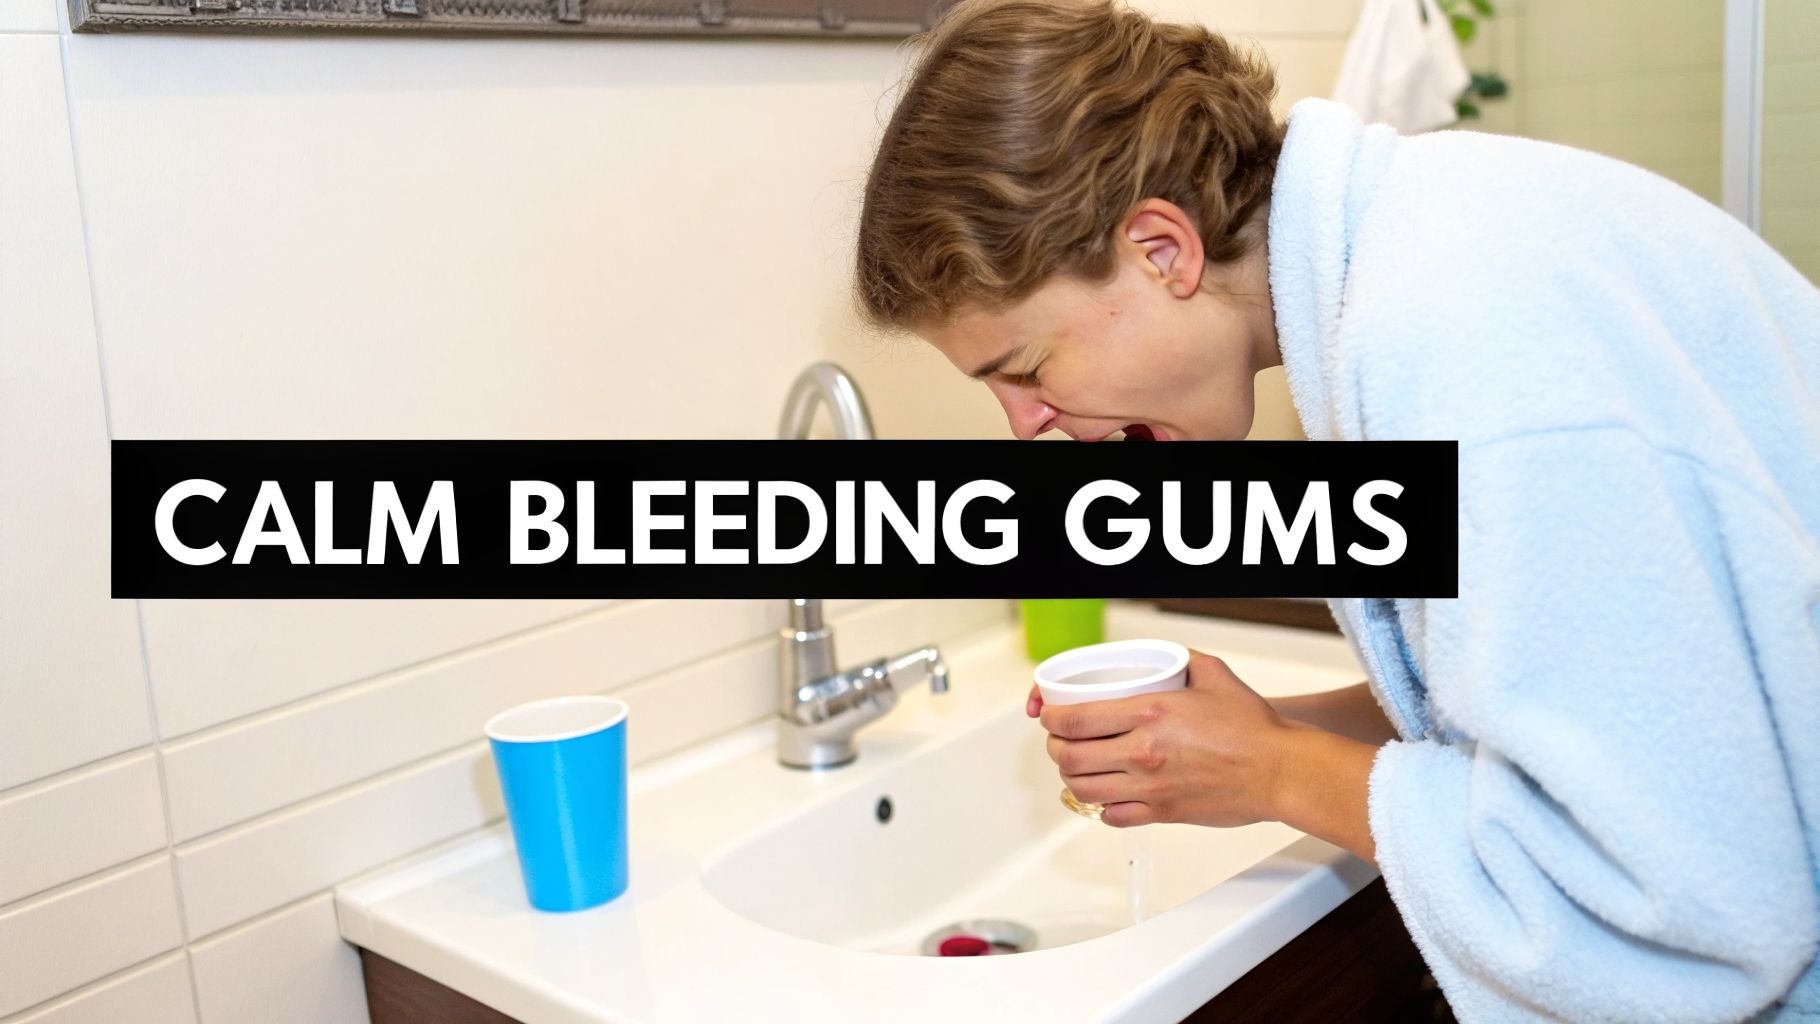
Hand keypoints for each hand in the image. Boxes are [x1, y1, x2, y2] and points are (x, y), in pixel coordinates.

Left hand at [1037, 651, 1296, 828]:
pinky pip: (1113, 817)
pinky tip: (1107, 793)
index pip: (1074, 719)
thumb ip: (1178, 660)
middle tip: (1060, 739)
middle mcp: (1142, 753)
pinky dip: (1101, 806)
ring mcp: (1149, 788)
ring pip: (1083, 789)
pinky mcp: (1162, 814)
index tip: (1048, 714)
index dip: (1050, 718)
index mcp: (1149, 713)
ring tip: (1077, 766)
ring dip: (1071, 776)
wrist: (1280, 771)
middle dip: (1055, 746)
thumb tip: (1159, 657)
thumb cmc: (1253, 727)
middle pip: (1069, 756)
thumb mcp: (1211, 673)